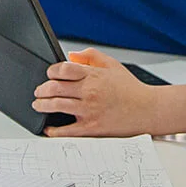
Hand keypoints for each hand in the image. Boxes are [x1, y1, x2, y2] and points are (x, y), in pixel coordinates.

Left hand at [33, 48, 168, 137]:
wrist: (146, 109)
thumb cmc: (130, 88)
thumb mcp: (113, 64)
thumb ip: (91, 56)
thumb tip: (71, 55)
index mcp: (94, 75)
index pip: (64, 69)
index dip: (51, 71)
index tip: (49, 74)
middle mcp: (90, 92)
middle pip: (56, 88)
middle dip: (42, 89)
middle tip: (38, 91)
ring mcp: (89, 110)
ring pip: (57, 106)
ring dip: (42, 105)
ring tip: (38, 105)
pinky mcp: (91, 128)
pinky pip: (66, 130)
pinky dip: (54, 131)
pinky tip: (49, 129)